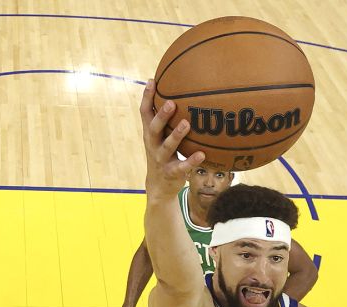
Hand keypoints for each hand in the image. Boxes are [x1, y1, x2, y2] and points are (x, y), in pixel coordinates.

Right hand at [141, 80, 203, 200]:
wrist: (159, 185)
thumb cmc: (163, 154)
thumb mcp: (160, 137)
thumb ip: (166, 120)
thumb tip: (180, 94)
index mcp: (149, 133)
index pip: (145, 113)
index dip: (147, 98)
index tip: (153, 81)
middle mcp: (152, 144)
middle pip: (154, 128)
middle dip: (161, 116)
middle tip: (172, 103)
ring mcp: (161, 159)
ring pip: (167, 146)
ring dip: (176, 135)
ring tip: (187, 124)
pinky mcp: (171, 173)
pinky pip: (182, 166)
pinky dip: (191, 161)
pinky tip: (202, 154)